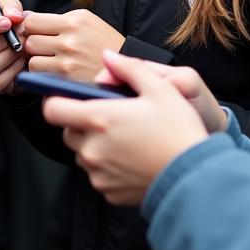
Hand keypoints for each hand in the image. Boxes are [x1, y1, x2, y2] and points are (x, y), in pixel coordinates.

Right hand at [0, 0, 26, 93]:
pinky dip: (11, 73)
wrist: (18, 46)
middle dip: (1, 45)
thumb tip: (13, 17)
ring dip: (8, 59)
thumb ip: (12, 7)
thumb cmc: (10, 23)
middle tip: (20, 39)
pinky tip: (19, 62)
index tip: (7, 23)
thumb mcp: (11, 8)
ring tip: (21, 50)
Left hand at [24, 8, 123, 80]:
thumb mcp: (84, 21)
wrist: (125, 70)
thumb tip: (23, 18)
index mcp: (74, 21)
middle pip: (29, 41)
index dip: (30, 28)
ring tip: (53, 62)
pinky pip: (41, 77)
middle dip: (33, 46)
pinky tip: (57, 73)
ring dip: (38, 62)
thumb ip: (55, 19)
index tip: (37, 33)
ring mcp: (69, 62)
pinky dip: (44, 76)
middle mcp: (70, 40)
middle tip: (46, 50)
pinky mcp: (68, 81)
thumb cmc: (101, 43)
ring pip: (32, 61)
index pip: (31, 21)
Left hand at [42, 50, 208, 205]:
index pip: (52, 110)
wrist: (196, 179)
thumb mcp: (161, 88)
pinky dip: (108, 167)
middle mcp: (92, 149)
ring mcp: (98, 173)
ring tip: (125, 139)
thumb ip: (129, 68)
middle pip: (68, 132)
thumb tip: (108, 56)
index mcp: (99, 119)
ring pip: (83, 154)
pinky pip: (98, 175)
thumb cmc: (180, 131)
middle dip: (82, 123)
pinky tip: (132, 159)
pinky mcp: (108, 193)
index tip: (68, 98)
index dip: (56, 101)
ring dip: (95, 145)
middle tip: (109, 118)